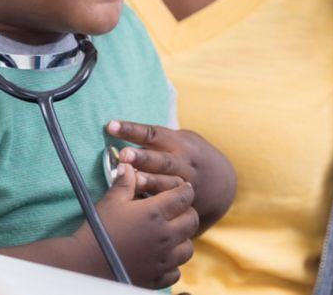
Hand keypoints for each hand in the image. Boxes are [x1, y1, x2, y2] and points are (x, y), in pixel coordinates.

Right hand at [82, 162, 197, 288]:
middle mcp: (164, 236)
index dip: (184, 190)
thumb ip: (125, 182)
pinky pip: (176, 271)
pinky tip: (161, 258)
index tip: (180, 189)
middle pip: (192, 220)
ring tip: (169, 236)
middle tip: (175, 212)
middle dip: (186, 212)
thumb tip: (129, 165)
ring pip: (188, 248)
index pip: (185, 196)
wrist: (83, 264)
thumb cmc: (96, 230)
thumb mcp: (111, 202)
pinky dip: (172, 265)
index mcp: (155, 213)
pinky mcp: (157, 278)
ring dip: (182, 240)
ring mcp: (163, 260)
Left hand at [107, 120, 237, 231]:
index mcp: (179, 142)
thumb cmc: (189, 156)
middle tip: (124, 156)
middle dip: (143, 158)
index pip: (153, 134)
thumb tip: (119, 134)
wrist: (222, 182)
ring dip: (150, 182)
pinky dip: (159, 204)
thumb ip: (156, 140)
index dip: (131, 130)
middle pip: (162, 159)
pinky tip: (142, 206)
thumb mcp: (180, 141)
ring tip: (132, 181)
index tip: (110, 126)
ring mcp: (187, 183)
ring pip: (168, 183)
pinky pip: (173, 203)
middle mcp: (184, 162)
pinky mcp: (188, 201)